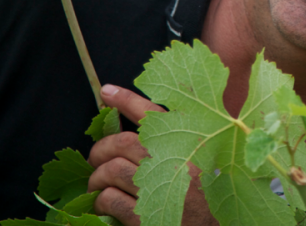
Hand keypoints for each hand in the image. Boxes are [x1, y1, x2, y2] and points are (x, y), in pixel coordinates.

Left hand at [89, 84, 216, 225]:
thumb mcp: (205, 166)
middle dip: (101, 148)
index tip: (107, 92)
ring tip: (97, 184)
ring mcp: (161, 188)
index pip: (154, 113)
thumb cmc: (210, 201)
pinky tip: (103, 205)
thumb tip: (140, 136)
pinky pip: (111, 199)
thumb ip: (181, 147)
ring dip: (97, 177)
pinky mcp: (147, 216)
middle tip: (95, 158)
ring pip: (113, 169)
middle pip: (124, 141)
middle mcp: (177, 161)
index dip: (127, 100)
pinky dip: (100, 201)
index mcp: (191, 144)